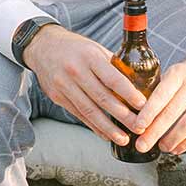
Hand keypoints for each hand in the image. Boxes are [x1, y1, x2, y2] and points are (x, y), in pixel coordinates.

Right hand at [23, 24, 145, 147]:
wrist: (42, 46)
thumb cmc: (76, 48)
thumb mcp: (96, 50)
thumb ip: (114, 66)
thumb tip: (140, 85)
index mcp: (89, 57)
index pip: (112, 78)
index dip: (128, 93)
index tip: (143, 106)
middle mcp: (75, 71)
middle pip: (102, 98)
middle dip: (123, 116)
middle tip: (139, 128)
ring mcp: (63, 85)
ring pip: (89, 110)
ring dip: (108, 127)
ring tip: (123, 138)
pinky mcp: (56, 96)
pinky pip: (78, 114)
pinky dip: (93, 126)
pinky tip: (105, 134)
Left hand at [133, 56, 185, 154]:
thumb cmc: (183, 75)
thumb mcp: (169, 74)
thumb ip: (154, 88)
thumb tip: (130, 110)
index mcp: (177, 74)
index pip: (160, 95)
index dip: (149, 112)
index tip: (138, 126)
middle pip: (172, 112)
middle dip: (155, 131)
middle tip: (142, 144)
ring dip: (173, 139)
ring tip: (161, 148)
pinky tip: (176, 148)